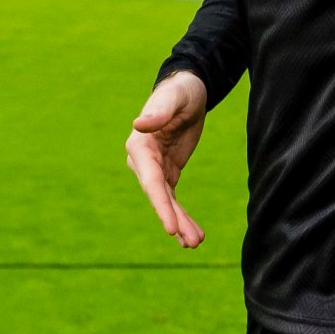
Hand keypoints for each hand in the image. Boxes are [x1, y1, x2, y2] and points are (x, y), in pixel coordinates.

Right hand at [126, 70, 208, 248]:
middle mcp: (143, 161)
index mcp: (140, 145)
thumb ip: (159, 111)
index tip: (172, 227)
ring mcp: (155, 168)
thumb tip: (139, 124)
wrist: (187, 90)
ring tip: (196, 243)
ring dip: (180, 223)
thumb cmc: (179, 91)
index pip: (151, 181)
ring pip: (167, 202)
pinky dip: (183, 216)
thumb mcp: (174, 98)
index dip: (161, 205)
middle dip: (173, 219)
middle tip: (189, 241)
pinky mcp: (168, 171)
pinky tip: (194, 234)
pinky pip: (173, 199)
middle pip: (158, 196)